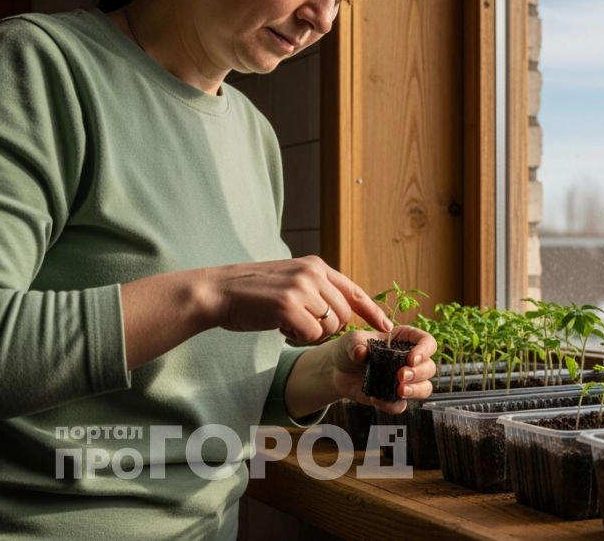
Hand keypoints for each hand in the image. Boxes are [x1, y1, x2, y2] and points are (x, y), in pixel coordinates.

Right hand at [209, 255, 392, 343]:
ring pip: (330, 326)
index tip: (386, 326)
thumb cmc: (253, 293)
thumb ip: (317, 289)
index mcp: (315, 265)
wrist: (217, 292)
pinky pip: (311, 335)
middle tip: (302, 327)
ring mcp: (301, 288)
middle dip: (329, 328)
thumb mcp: (291, 280)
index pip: (354, 290)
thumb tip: (344, 310)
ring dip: (312, 334)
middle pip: (344, 314)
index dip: (373, 311)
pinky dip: (298, 338)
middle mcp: (312, 273)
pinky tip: (280, 329)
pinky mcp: (288, 305)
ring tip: (288, 324)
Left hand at [327, 326, 437, 413]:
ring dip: (416, 391)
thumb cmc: (349, 349)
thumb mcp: (351, 341)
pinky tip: (377, 399)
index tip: (411, 359)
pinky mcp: (393, 397)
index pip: (427, 342)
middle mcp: (409, 360)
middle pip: (429, 367)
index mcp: (405, 340)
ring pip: (425, 388)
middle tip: (400, 375)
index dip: (424, 350)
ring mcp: (404, 380)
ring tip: (400, 391)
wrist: (337, 371)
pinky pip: (401, 405)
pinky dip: (392, 405)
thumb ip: (356, 345)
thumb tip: (361, 352)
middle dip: (418, 373)